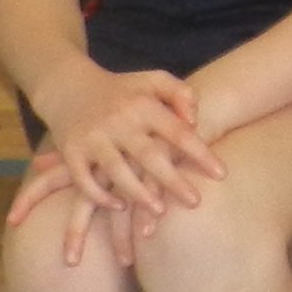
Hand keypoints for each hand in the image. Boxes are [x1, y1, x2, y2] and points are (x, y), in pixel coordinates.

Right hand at [10, 66, 220, 252]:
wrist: (69, 86)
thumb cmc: (123, 89)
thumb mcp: (154, 81)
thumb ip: (181, 94)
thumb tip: (195, 119)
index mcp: (143, 105)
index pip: (178, 132)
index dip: (200, 153)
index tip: (221, 174)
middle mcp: (118, 122)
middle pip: (149, 155)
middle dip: (172, 181)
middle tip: (195, 202)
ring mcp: (93, 138)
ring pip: (116, 170)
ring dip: (137, 193)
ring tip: (159, 210)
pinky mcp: (71, 152)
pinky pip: (84, 179)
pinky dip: (100, 195)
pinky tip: (120, 206)